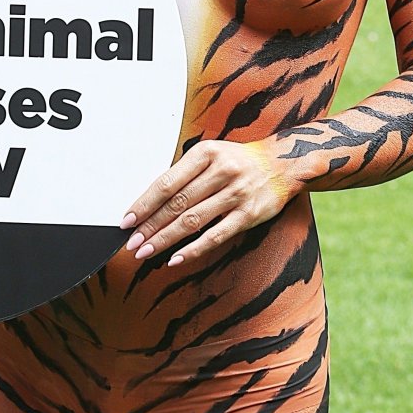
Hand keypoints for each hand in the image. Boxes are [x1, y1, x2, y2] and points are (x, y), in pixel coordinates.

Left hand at [119, 139, 291, 266]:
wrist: (284, 163)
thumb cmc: (239, 160)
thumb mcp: (211, 154)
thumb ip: (185, 174)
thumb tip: (151, 204)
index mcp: (205, 153)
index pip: (166, 183)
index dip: (144, 204)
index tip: (127, 220)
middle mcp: (221, 171)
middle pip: (176, 203)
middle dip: (150, 225)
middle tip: (132, 243)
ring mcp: (236, 194)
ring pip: (192, 220)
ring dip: (165, 239)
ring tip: (146, 252)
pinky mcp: (249, 214)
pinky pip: (216, 235)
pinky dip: (193, 249)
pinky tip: (176, 258)